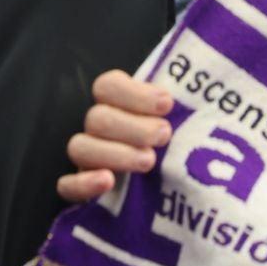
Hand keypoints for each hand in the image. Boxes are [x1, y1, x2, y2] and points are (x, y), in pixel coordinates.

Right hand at [58, 69, 174, 202]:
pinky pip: (66, 186)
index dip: (134, 94)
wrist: (182, 191)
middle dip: (134, 127)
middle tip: (163, 135)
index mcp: (116, 103)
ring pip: (80, 147)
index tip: (167, 104)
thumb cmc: (181, 145)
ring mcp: (86, 159)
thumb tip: (200, 74)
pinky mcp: (80, 191)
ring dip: (115, 153)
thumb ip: (183, 98)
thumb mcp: (184, 119)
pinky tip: (108, 181)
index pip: (108, 87)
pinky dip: (84, 183)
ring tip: (149, 161)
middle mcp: (97, 128)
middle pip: (97, 118)